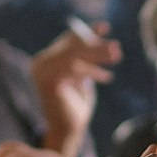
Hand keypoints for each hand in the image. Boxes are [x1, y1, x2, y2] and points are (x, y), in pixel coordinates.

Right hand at [31, 20, 119, 156]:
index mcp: (45, 60)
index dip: (87, 31)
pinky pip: (75, 70)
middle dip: (97, 45)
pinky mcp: (49, 82)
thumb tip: (101, 37)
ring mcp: (41, 73)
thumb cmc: (76, 105)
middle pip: (72, 46)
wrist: (67, 130)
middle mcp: (39, 64)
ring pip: (75, 56)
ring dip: (98, 56)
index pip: (67, 40)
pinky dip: (92, 72)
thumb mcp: (84, 76)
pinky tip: (106, 77)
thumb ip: (87, 58)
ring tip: (116, 57)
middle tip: (116, 48)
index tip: (105, 26)